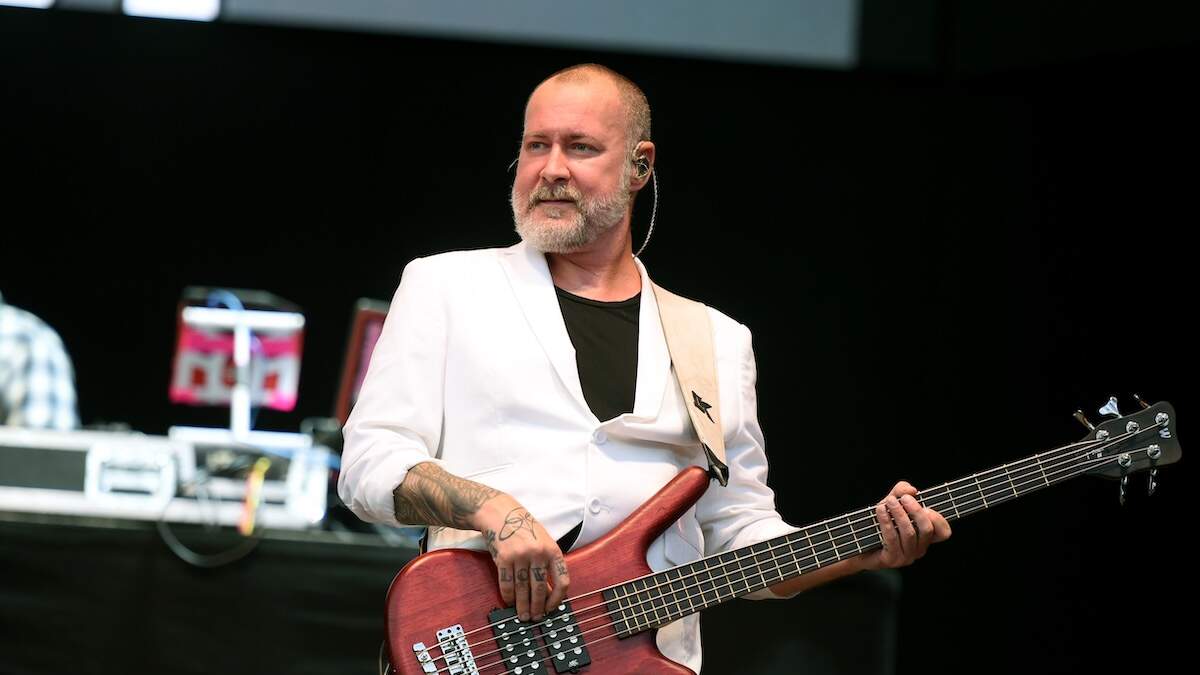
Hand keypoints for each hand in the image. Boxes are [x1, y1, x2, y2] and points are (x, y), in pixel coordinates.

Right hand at [473, 494, 569, 621]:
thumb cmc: (524, 528)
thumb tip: (549, 594)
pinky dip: (508, 596)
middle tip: (535, 618)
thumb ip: (548, 564)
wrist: (501, 513)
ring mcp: (520, 556)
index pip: (562, 580)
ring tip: (523, 615)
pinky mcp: (503, 558)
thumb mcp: (543, 542)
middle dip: (537, 607)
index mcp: (553, 550)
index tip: (551, 608)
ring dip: (522, 605)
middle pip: (540, 588)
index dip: (557, 599)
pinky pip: (507, 583)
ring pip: (523, 589)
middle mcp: (538, 553)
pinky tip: (509, 602)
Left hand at [860, 481, 951, 570]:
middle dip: (916, 510)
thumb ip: (901, 492)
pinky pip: (892, 539)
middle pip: (927, 529)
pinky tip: (880, 510)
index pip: (943, 532)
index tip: (925, 505)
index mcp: (924, 538)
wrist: (858, 542)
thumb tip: (912, 490)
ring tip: (889, 501)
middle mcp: (918, 549)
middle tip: (903, 499)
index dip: (939, 518)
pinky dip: (886, 522)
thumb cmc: (878, 522)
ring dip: (899, 514)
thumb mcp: (891, 502)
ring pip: (909, 533)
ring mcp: (906, 557)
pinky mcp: (891, 560)